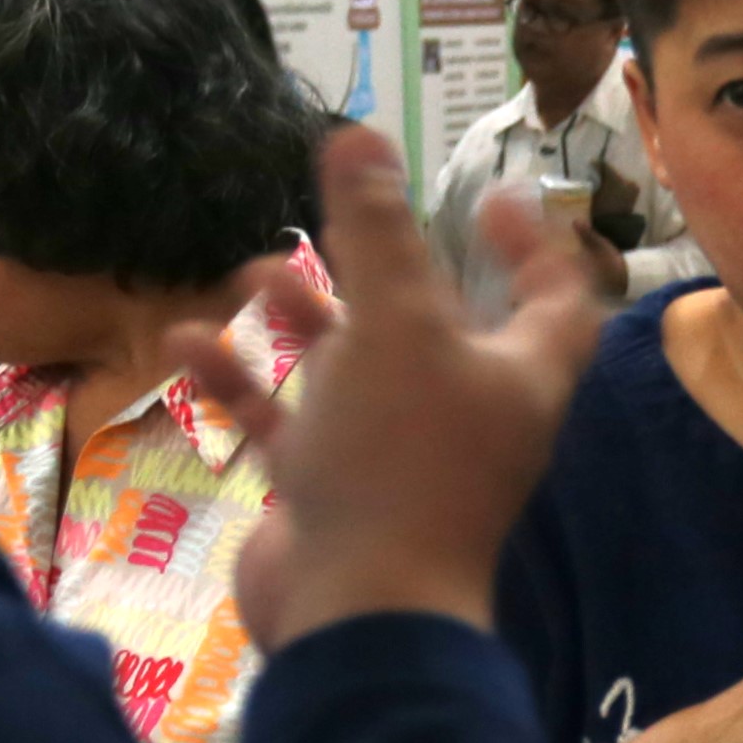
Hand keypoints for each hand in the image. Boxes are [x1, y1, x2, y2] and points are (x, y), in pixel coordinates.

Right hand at [182, 140, 602, 648]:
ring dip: (305, 318)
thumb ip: (377, 229)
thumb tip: (361, 131)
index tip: (495, 195)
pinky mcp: (331, 493)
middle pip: (437, 325)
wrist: (357, 612)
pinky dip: (244, 380)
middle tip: (340, 220)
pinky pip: (286, 422)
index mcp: (519, 376)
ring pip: (352, 368)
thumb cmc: (401, 460)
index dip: (535, 244)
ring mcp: (397, 458)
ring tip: (255, 273)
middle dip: (381, 269)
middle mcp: (468, 415)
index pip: (554, 298)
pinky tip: (187, 341)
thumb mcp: (395, 324)